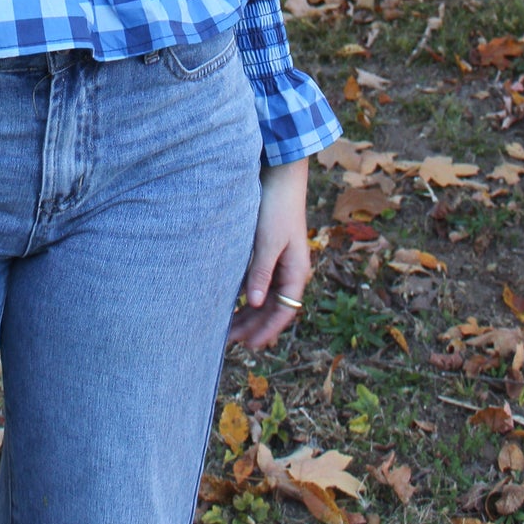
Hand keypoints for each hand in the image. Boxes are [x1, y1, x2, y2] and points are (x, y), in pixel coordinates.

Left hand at [228, 157, 310, 351]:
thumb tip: (254, 303)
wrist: (281, 177)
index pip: (284, 312)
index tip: (249, 346)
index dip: (267, 331)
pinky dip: (247, 295)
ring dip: (248, 313)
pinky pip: (260, 283)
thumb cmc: (277, 208)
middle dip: (253, 326)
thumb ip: (261, 273)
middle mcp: (290, 272)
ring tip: (227, 327)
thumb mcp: (268, 242)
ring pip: (265, 298)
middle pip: (272, 308)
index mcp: (296, 272)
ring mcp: (281, 264)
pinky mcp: (269, 254)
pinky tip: (231, 302)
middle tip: (228, 341)